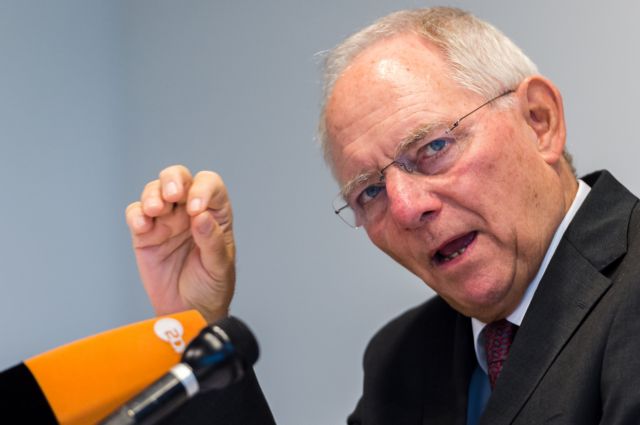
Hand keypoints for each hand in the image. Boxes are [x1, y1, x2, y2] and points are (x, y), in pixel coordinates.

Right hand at [125, 165, 234, 322]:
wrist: (189, 312)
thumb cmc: (211, 287)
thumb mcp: (219, 267)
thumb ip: (212, 242)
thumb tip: (202, 217)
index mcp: (214, 213)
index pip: (209, 185)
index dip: (203, 190)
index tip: (197, 210)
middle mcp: (189, 211)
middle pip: (178, 178)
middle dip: (173, 180)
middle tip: (172, 195)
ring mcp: (165, 221)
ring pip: (154, 191)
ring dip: (153, 195)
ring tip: (155, 211)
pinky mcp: (145, 234)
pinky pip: (136, 215)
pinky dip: (136, 215)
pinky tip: (143, 225)